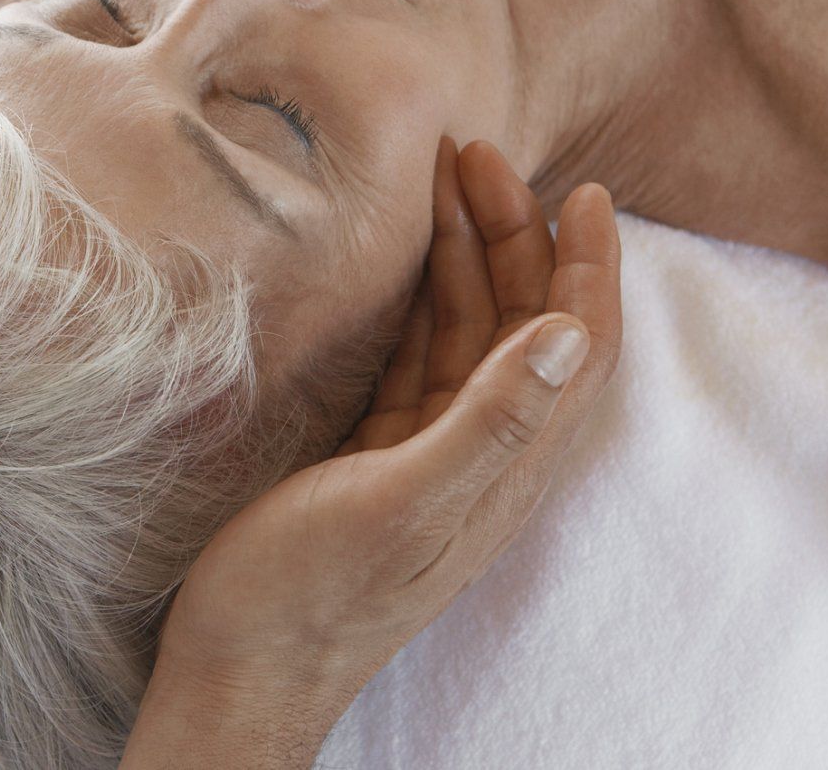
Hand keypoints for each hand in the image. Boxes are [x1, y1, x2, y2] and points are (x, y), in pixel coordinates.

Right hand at [129, 139, 620, 764]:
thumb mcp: (402, 507)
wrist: (238, 672)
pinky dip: (417, 298)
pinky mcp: (381, 456)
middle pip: (524, 323)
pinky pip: (418, 356)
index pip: (578, 349)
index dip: (589, 267)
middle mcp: (483, 454)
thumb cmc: (308, 600)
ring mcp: (432, 454)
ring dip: (464, 255)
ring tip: (438, 179)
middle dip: (515, 235)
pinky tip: (398, 259)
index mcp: (506, 467)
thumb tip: (568, 333)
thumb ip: (488, 424)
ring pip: (468, 332)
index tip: (583, 190)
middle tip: (476, 155)